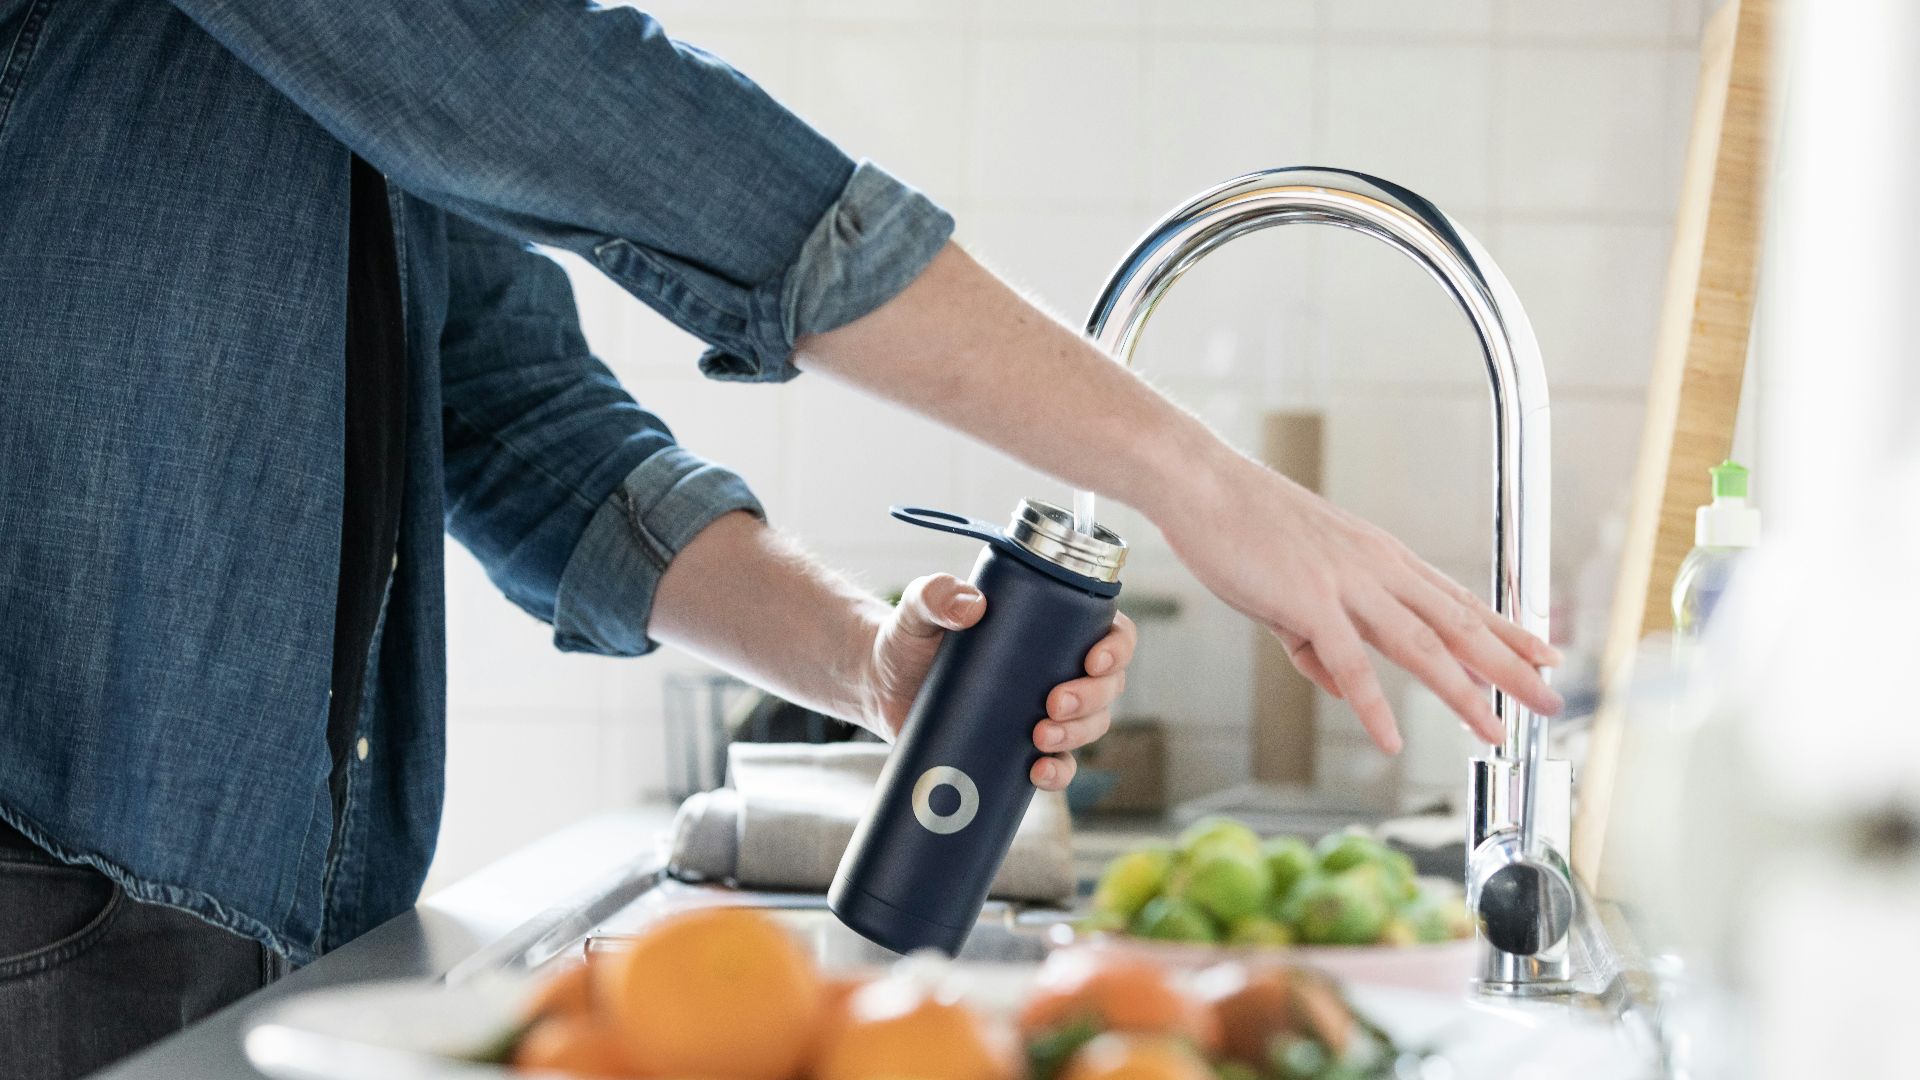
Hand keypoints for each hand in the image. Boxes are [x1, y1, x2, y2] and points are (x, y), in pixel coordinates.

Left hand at [860, 573, 1137, 791]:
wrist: (880, 685)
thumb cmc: (909, 636)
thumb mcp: (918, 608)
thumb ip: (935, 594)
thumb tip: (970, 605)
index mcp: (1053, 627)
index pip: (1110, 632)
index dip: (1117, 648)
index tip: (1093, 660)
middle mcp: (1058, 669)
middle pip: (1108, 687)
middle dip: (1092, 699)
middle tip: (1053, 703)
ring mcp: (1043, 712)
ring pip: (1091, 727)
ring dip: (1078, 735)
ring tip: (1039, 738)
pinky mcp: (1020, 749)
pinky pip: (1058, 766)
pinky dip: (1057, 773)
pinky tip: (1037, 773)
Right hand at [1161, 447, 1562, 753]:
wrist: (1202, 484)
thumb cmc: (1242, 526)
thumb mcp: (1292, 587)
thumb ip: (1318, 642)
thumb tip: (1340, 688)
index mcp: (1380, 558)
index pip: (1457, 599)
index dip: (1506, 630)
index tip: (1544, 652)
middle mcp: (1378, 568)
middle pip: (1459, 624)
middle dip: (1511, 666)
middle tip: (1551, 698)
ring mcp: (1347, 583)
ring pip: (1421, 646)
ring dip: (1463, 692)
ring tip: (1494, 730)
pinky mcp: (1308, 600)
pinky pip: (1349, 663)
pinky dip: (1372, 704)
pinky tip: (1391, 738)